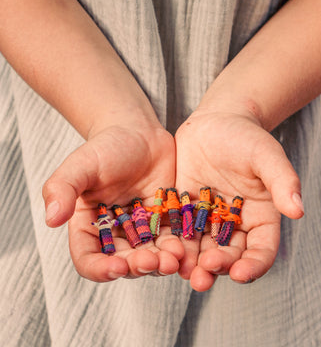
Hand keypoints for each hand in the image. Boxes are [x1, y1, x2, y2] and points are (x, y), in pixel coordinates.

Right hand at [43, 124, 183, 281]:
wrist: (139, 135)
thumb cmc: (106, 147)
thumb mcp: (81, 164)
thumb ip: (62, 188)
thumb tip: (51, 219)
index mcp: (89, 226)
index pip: (88, 259)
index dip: (100, 269)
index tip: (117, 266)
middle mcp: (114, 233)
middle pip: (124, 263)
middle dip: (138, 266)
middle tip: (152, 261)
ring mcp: (141, 230)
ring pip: (150, 256)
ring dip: (161, 263)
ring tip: (173, 258)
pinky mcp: (163, 221)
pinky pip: (171, 240)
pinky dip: (178, 248)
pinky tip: (186, 248)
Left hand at [175, 110, 303, 290]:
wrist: (216, 122)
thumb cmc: (246, 137)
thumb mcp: (266, 155)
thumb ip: (282, 181)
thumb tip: (298, 211)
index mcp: (259, 216)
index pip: (261, 249)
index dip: (253, 265)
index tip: (240, 273)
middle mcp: (234, 223)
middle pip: (228, 254)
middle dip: (217, 267)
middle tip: (203, 276)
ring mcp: (207, 218)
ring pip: (201, 247)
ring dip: (192, 263)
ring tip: (182, 272)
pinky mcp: (185, 209)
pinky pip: (179, 229)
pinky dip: (173, 242)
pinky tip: (165, 251)